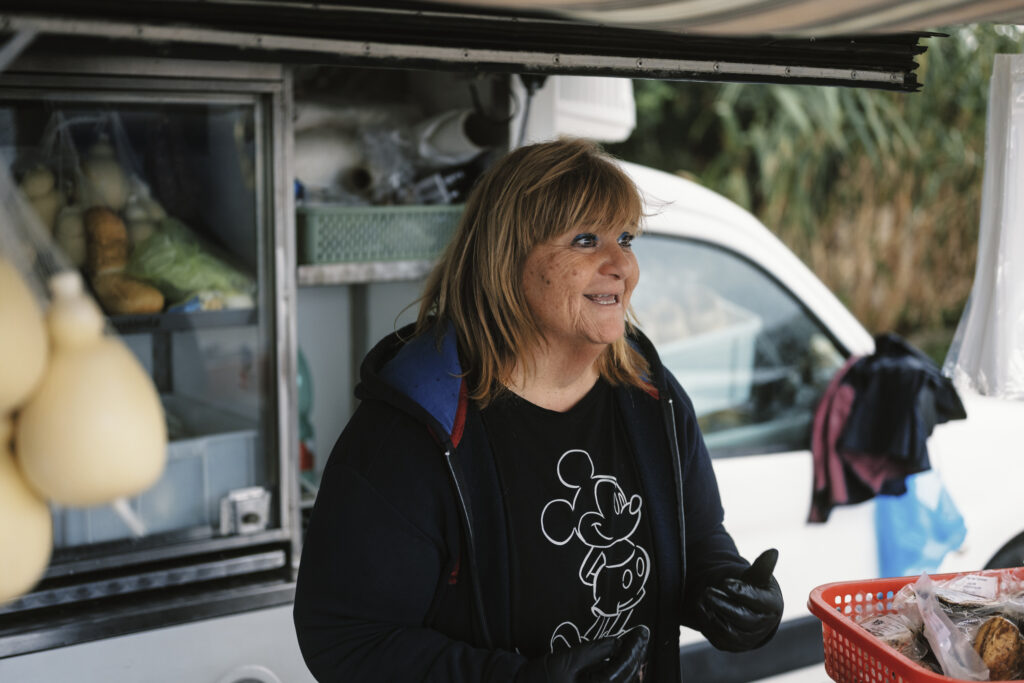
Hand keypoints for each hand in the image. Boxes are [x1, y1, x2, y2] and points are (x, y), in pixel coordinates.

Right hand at [515, 627, 648, 682]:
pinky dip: (620, 670)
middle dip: (636, 655)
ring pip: (621, 682)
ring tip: (637, 644)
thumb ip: (594, 652)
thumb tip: (618, 642)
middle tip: (643, 635)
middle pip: (626, 679)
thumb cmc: (540, 677)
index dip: (633, 650)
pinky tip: (623, 657)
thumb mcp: (567, 660)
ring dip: (630, 663)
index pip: (621, 671)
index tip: (641, 632)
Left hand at [696, 548, 783, 652]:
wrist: (747, 608)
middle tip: (707, 591)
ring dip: (712, 614)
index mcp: (772, 606)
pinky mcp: (733, 645)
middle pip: (742, 618)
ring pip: (728, 630)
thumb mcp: (756, 577)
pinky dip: (707, 624)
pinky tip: (701, 609)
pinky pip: (718, 638)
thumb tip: (773, 551)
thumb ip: (762, 567)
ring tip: (701, 599)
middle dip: (722, 604)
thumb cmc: (753, 588)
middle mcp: (763, 625)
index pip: (757, 600)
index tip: (725, 583)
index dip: (741, 592)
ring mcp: (748, 638)